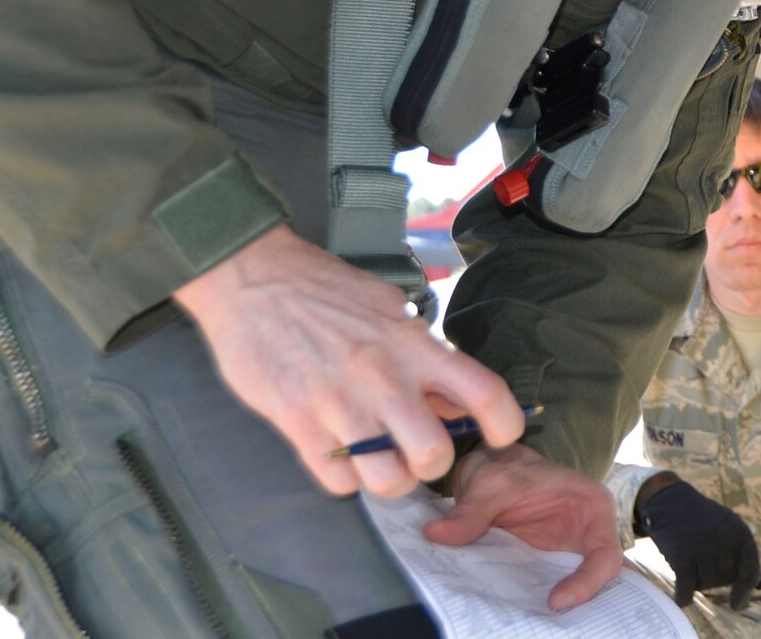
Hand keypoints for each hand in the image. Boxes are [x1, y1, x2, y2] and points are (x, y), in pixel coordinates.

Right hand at [172, 224, 523, 497]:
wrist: (254, 278)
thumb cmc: (325, 290)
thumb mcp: (389, 309)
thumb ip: (423, 356)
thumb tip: (452, 401)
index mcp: (414, 345)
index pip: (484, 392)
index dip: (506, 424)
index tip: (502, 436)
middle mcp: (384, 378)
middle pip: (434, 455)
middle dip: (431, 465)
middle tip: (417, 452)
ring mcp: (339, 405)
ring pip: (387, 481)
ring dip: (387, 479)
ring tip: (378, 459)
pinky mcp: (297, 424)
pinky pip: (337, 482)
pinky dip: (344, 479)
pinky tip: (340, 453)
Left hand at [429, 444, 625, 609]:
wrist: (496, 468)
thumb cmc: (506, 468)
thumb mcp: (490, 484)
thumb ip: (469, 511)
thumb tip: (436, 535)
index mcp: (592, 507)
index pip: (606, 554)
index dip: (588, 583)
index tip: (555, 602)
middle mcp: (590, 533)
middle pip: (602, 580)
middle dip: (584, 606)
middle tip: (552, 627)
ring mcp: (572, 552)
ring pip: (584, 590)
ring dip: (568, 612)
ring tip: (539, 629)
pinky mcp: (552, 566)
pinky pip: (557, 589)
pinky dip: (546, 608)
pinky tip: (524, 622)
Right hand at [635, 474, 760, 607]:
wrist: (670, 501)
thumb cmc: (700, 520)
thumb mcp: (726, 528)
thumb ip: (736, 554)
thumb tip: (744, 592)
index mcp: (740, 532)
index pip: (750, 568)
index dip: (745, 590)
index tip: (738, 604)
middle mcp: (725, 540)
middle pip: (725, 579)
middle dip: (714, 579)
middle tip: (702, 564)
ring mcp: (703, 547)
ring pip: (706, 584)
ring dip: (697, 582)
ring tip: (690, 563)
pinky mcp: (681, 556)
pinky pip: (686, 587)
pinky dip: (683, 596)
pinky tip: (682, 598)